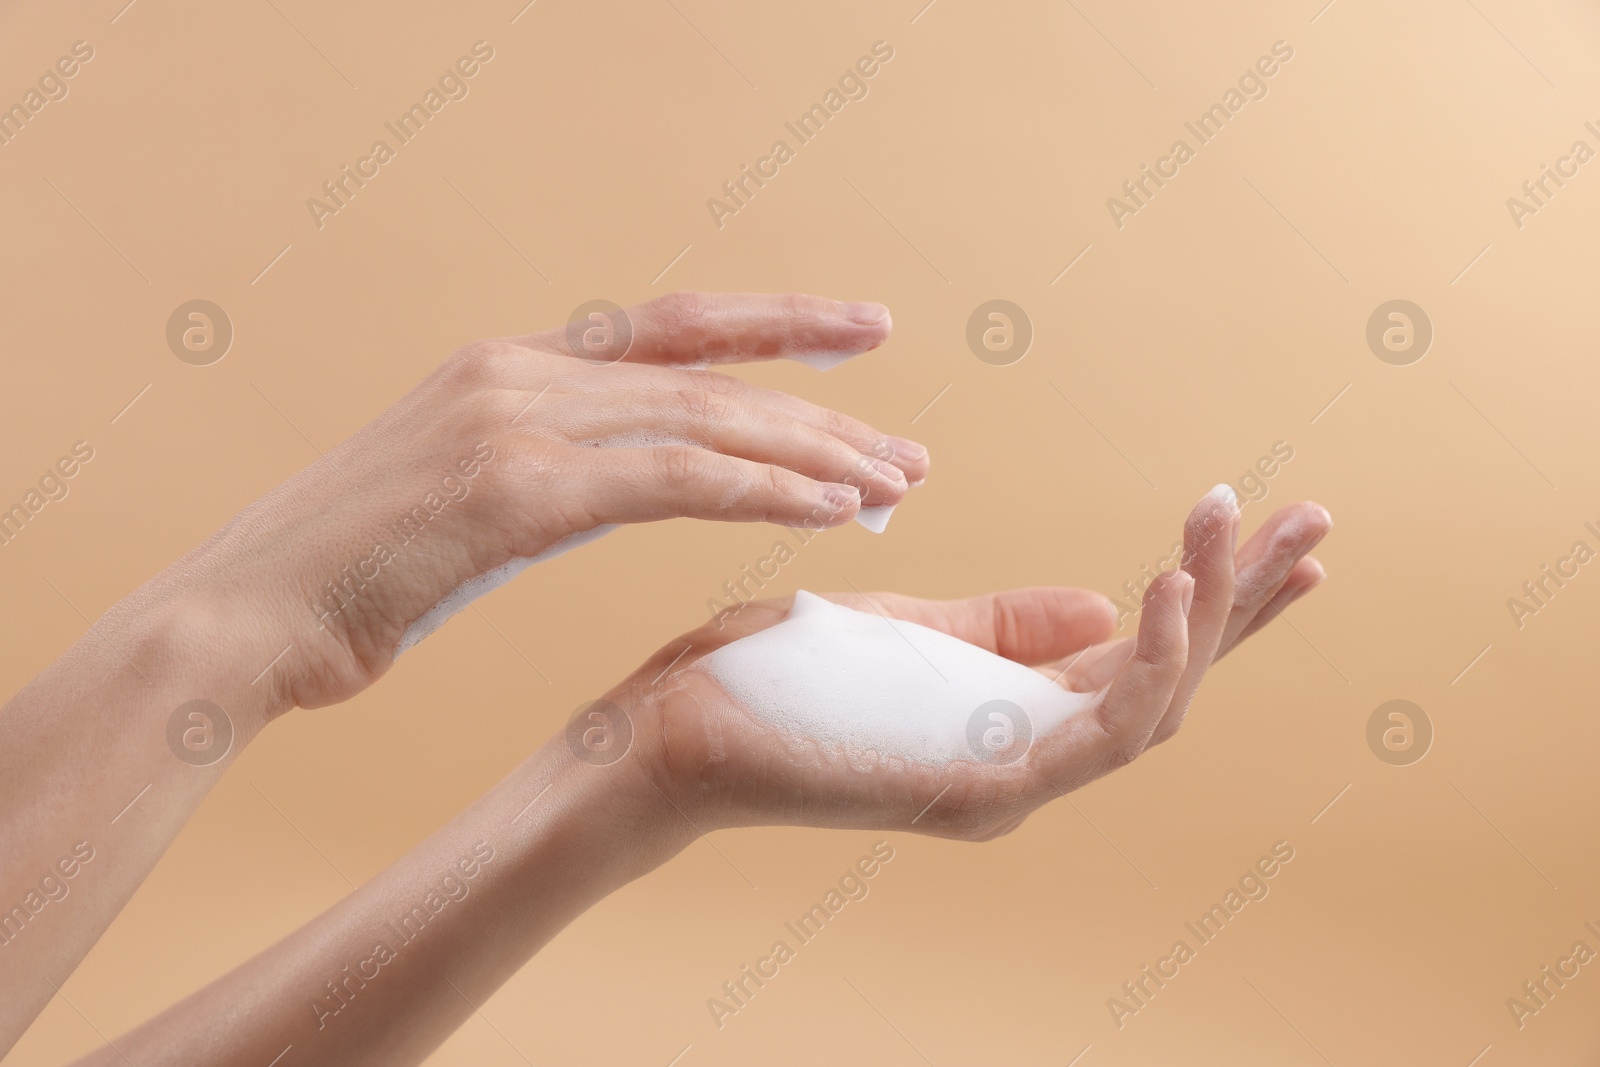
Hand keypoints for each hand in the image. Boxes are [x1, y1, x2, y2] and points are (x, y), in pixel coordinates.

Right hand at [154, 292, 927, 719]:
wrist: (244, 615)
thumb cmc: (349, 576)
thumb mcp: (462, 498)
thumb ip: (546, 467)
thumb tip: (625, 480)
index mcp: (509, 364)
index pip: (672, 329)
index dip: (776, 327)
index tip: (858, 336)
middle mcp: (520, 369)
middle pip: (710, 373)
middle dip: (822, 408)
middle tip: (907, 450)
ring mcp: (515, 418)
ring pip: (706, 421)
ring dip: (813, 454)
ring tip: (895, 486)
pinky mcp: (515, 487)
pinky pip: (674, 478)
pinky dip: (762, 490)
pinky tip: (830, 509)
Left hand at [604, 492, 1329, 841]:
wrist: (672, 731)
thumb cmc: (774, 678)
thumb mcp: (908, 631)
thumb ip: (1002, 626)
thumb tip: (1104, 601)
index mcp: (1010, 715)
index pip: (1140, 654)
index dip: (1214, 597)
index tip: (1275, 529)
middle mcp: (1027, 757)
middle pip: (1172, 682)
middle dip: (1246, 603)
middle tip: (1318, 518)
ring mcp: (1007, 782)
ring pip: (1154, 706)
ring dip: (1205, 614)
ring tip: (1232, 529)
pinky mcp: (975, 787)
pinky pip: (1092, 727)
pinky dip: (1140, 657)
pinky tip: (1158, 582)